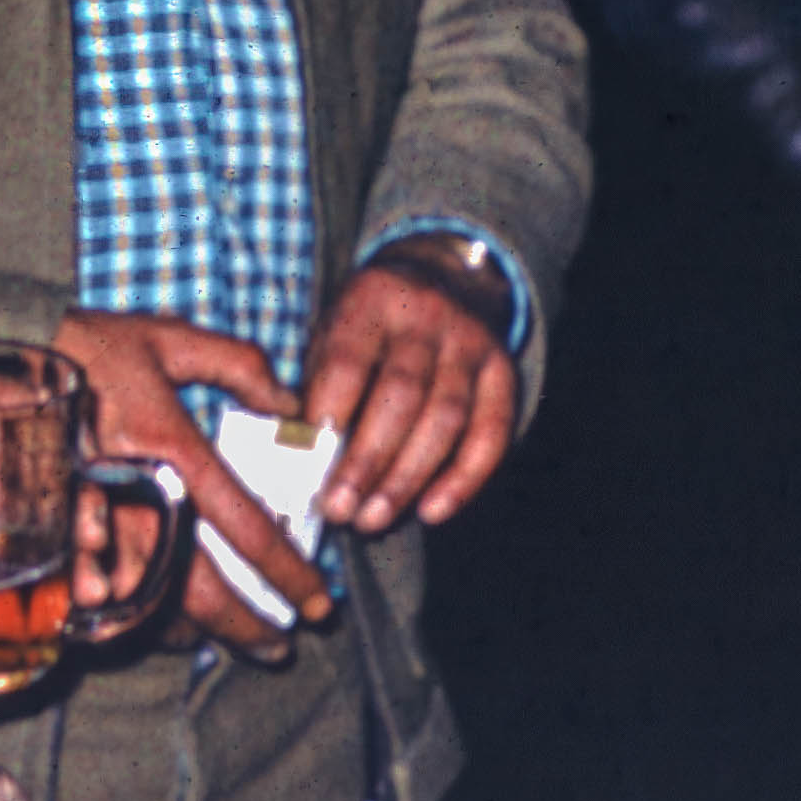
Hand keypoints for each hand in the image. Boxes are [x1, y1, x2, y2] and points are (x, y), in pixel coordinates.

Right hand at [49, 307, 323, 656]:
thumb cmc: (88, 346)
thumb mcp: (170, 338)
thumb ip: (239, 365)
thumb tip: (288, 400)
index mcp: (172, 450)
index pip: (245, 527)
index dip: (287, 571)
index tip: (318, 601)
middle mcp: (134, 498)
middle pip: (200, 589)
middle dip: (247, 627)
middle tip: (280, 647)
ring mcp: (92, 525)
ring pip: (150, 605)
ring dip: (195, 631)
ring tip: (230, 641)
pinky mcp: (58, 537)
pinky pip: (101, 599)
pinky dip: (136, 621)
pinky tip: (163, 626)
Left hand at [307, 247, 517, 534]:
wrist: (441, 279)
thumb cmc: (367, 328)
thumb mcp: (332, 333)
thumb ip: (317, 387)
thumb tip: (297, 461)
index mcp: (371, 298)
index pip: (348, 361)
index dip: (328, 415)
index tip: (305, 466)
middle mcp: (427, 314)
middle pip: (402, 394)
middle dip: (367, 460)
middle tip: (339, 510)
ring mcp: (471, 340)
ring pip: (446, 417)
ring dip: (407, 478)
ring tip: (372, 520)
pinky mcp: (503, 370)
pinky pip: (492, 432)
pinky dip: (464, 479)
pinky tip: (431, 513)